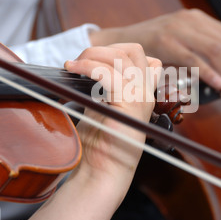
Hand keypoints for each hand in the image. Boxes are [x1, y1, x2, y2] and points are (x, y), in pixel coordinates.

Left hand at [12, 43, 160, 219]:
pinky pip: (108, 73)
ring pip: (121, 58)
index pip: (143, 57)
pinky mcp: (128, 104)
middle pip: (134, 51)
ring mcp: (141, 98)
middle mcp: (146, 93)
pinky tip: (73, 70)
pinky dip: (87, 66)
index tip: (95, 59)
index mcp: (144, 93)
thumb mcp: (103, 106)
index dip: (118, 51)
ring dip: (91, 55)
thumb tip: (89, 62)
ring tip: (73, 65)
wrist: (103, 170)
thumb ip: (105, 86)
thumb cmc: (100, 141)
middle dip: (104, 49)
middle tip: (82, 60)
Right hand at [89, 9, 220, 97]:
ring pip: (216, 50)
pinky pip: (194, 58)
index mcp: (198, 19)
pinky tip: (218, 84)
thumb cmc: (150, 49)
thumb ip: (201, 55)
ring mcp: (178, 28)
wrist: (119, 44)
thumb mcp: (180, 46)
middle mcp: (191, 20)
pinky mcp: (165, 40)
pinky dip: (209, 72)